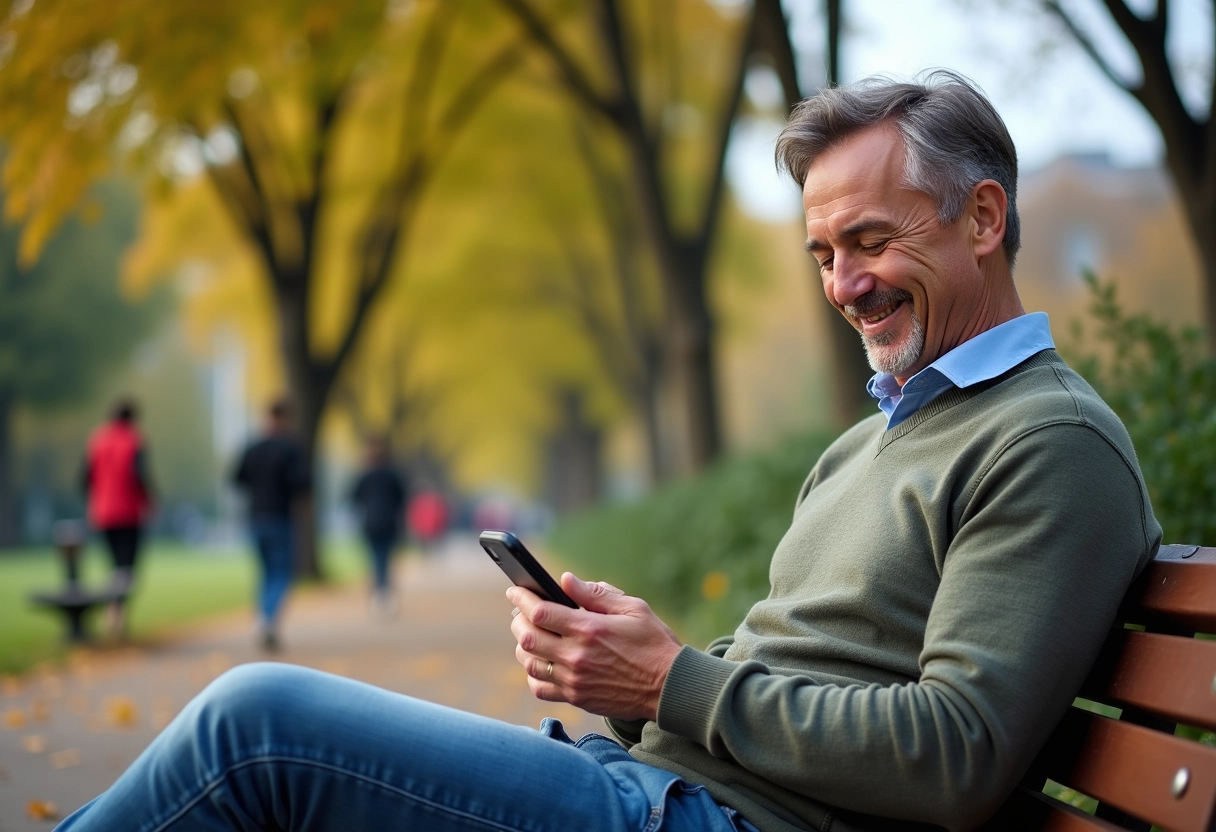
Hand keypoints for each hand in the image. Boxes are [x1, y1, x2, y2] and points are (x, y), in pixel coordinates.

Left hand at [508, 573, 682, 721]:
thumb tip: (566, 580)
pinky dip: (533, 674)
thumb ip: (596, 594)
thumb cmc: (654, 643)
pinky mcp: (577, 698)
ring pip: (529, 663)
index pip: (541, 612)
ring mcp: (575, 680)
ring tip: (528, 635)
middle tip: (521, 612)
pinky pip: (541, 688)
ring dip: (522, 646)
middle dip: (518, 620)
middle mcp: (577, 656)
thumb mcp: (633, 609)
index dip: (521, 599)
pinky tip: (540, 663)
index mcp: (589, 629)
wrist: (669, 687)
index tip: (514, 590)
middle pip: (527, 637)